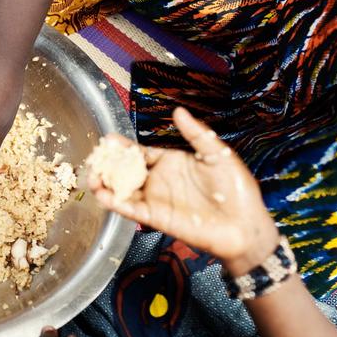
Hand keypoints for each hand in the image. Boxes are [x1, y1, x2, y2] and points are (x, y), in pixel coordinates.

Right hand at [89, 107, 279, 275]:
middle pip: (125, 170)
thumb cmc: (235, 190)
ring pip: (122, 190)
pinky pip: (131, 209)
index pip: (140, 152)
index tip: (107, 140)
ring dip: (105, 184)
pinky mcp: (156, 218)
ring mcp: (156, 199)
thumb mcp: (217, 153)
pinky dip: (115, 203)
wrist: (245, 225)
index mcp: (170, 162)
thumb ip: (196, 133)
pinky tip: (103, 195)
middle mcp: (159, 180)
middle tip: (94, 158)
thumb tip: (178, 110)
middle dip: (108, 164)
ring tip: (91, 177)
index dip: (123, 147)